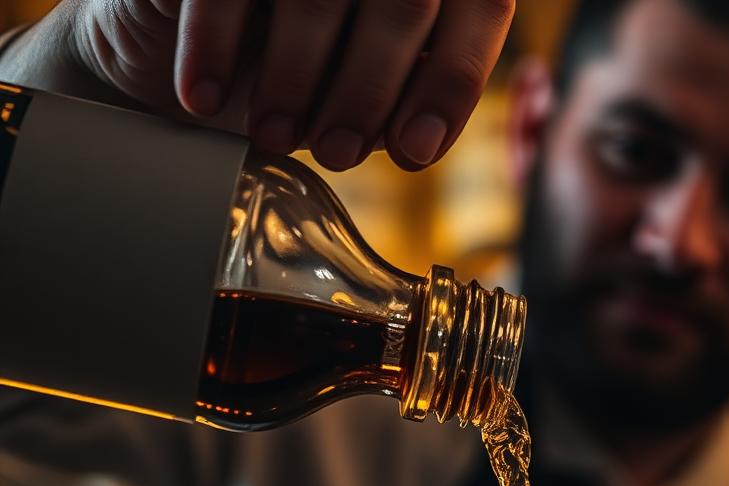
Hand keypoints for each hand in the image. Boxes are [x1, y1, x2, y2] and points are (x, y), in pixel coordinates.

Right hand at [67, 0, 514, 168]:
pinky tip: (205, 98)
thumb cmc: (290, 72)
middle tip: (336, 155)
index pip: (477, 6)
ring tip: (274, 134)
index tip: (415, 149)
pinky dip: (214, 46)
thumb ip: (405, 98)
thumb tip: (422, 130)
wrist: (178, 45)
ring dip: (296, 76)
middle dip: (369, 91)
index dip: (453, 81)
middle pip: (402, 0)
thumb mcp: (360, 93)